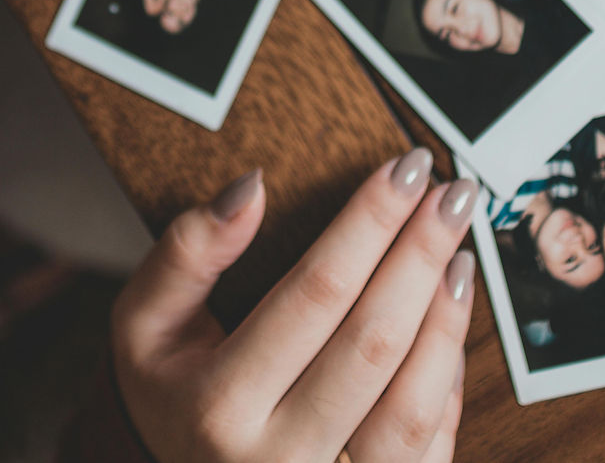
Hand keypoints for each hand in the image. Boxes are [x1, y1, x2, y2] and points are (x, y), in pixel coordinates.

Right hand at [113, 151, 475, 462]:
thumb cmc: (169, 395)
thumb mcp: (144, 322)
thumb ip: (187, 252)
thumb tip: (252, 187)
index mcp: (219, 405)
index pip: (315, 292)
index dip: (368, 223)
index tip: (403, 170)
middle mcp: (277, 459)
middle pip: (372, 342)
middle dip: (420, 255)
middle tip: (452, 194)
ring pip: (412, 406)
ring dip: (446, 320)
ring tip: (460, 253)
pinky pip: (429, 449)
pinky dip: (449, 381)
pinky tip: (450, 322)